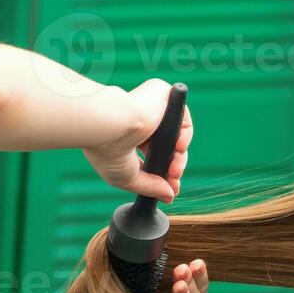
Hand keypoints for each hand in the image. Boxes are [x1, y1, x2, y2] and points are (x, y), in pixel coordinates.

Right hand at [81, 79, 191, 203]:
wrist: (110, 125)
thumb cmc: (108, 150)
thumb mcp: (128, 178)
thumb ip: (150, 187)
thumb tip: (169, 196)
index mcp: (127, 138)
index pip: (152, 157)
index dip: (164, 174)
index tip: (170, 188)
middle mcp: (139, 123)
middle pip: (167, 149)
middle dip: (174, 168)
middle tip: (174, 180)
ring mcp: (151, 109)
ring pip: (176, 136)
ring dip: (180, 157)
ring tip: (175, 169)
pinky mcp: (162, 96)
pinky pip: (181, 118)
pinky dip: (185, 136)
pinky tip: (178, 147)